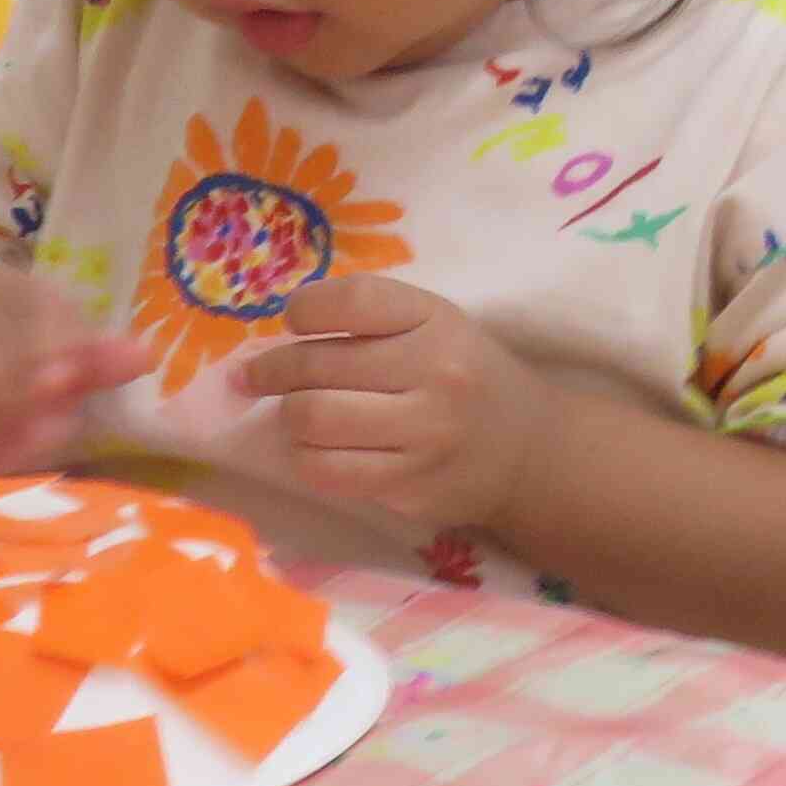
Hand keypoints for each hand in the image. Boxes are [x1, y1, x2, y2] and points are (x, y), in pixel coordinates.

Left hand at [234, 274, 554, 530]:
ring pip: (312, 419)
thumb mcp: (436, 326)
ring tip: (296, 414)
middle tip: (256, 377)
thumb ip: (369, 322)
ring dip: (289, 416)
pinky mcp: (412, 484)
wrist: (529, 451)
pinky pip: (326, 470)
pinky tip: (317, 449)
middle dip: (271, 370)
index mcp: (438, 321)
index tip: (293, 322)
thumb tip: (269, 341)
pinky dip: (307, 458)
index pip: (351, 301)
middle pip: (317, 364)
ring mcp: (426, 433)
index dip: (304, 309)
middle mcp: (437, 373)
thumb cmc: (465, 377)